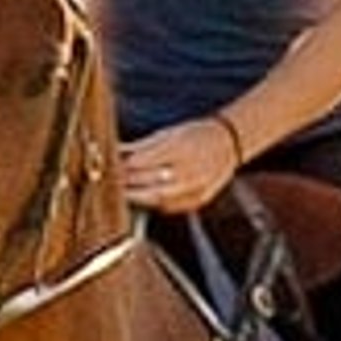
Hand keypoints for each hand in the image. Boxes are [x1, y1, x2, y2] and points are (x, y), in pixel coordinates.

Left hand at [118, 117, 247, 214]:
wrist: (229, 143)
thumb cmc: (196, 135)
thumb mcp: (169, 133)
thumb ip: (141, 147)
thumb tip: (115, 152)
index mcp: (180, 148)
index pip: (142, 162)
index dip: (123, 167)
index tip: (111, 168)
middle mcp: (190, 169)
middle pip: (148, 181)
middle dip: (126, 182)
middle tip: (112, 182)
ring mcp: (196, 187)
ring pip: (157, 198)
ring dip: (137, 196)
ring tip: (124, 192)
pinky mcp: (199, 199)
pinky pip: (171, 206)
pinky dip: (154, 203)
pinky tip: (145, 198)